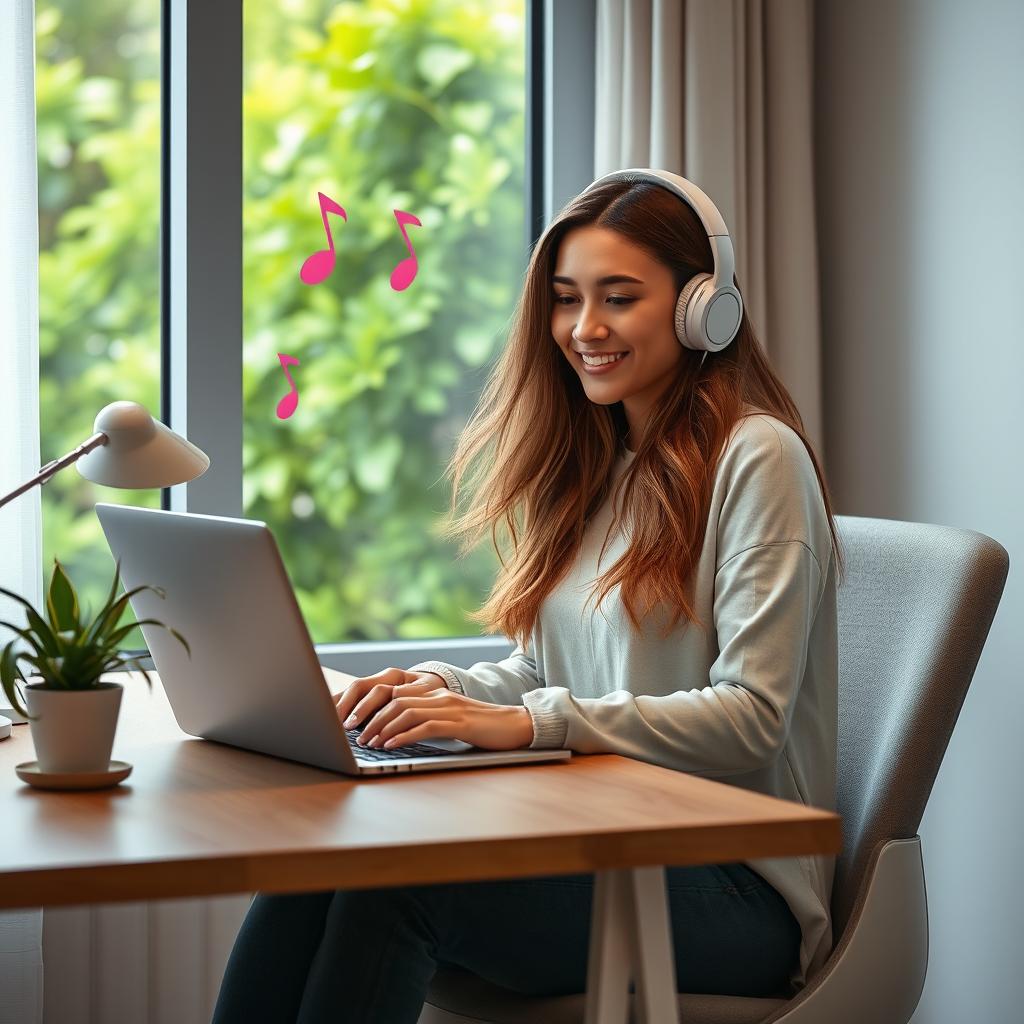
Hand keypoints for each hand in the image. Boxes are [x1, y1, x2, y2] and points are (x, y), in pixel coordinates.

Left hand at [336, 668, 533, 750]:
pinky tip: (391, 745)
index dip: (372, 707)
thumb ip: (428, 720)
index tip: (356, 723)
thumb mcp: (451, 720)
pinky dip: (403, 736)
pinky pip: (424, 727)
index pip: (395, 694)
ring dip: (383, 729)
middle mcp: (439, 696)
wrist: (516, 725)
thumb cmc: (483, 728)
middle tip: (357, 736)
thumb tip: (397, 732)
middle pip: (395, 700)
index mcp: (435, 693)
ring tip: (370, 743)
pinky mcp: (459, 723)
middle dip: (371, 718)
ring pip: (406, 712)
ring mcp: (449, 708)